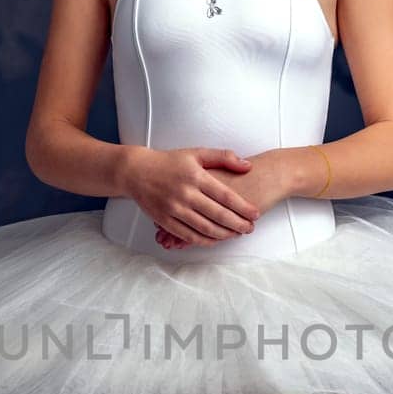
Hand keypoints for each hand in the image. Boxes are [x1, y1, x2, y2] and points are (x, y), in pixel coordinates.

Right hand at [153, 151, 292, 248]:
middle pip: (218, 215)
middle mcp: (185, 194)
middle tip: (250, 228)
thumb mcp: (196, 153)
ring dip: (224, 234)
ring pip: (205, 228)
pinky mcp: (165, 220)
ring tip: (237, 234)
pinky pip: (188, 235)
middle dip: (238, 224)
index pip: (226, 195)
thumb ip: (223, 158)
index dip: (243, 207)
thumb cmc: (169, 162)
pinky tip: (216, 239)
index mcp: (196, 176)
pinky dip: (204, 240)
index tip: (255, 214)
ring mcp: (174, 209)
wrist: (137, 172)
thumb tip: (248, 166)